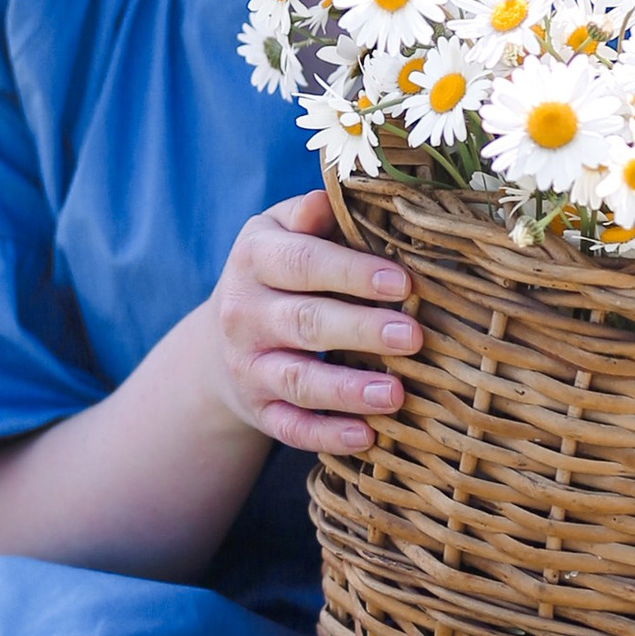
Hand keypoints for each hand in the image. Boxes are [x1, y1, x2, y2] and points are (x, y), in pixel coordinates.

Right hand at [201, 188, 419, 459]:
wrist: (220, 340)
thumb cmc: (278, 272)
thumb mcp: (281, 232)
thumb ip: (310, 216)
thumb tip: (329, 197)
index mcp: (254, 257)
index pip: (302, 263)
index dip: (351, 273)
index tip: (402, 283)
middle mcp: (243, 312)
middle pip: (304, 322)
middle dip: (360, 330)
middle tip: (414, 337)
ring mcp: (247, 365)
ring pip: (297, 380)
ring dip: (347, 390)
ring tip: (396, 395)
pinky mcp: (257, 410)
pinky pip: (290, 428)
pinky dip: (326, 436)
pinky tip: (367, 438)